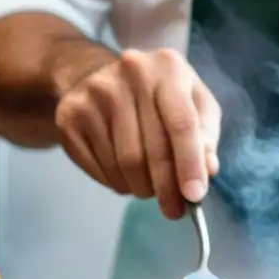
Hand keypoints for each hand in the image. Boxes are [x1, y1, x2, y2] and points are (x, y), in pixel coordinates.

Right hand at [54, 48, 221, 218]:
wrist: (98, 77)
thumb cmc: (158, 96)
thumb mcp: (194, 104)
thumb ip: (206, 136)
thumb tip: (208, 170)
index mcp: (168, 68)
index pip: (182, 124)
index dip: (190, 165)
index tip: (194, 197)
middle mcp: (130, 73)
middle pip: (151, 149)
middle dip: (166, 188)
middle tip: (173, 211)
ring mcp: (95, 92)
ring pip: (124, 163)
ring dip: (140, 188)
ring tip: (148, 187)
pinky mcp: (70, 115)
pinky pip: (99, 167)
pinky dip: (117, 184)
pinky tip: (124, 178)